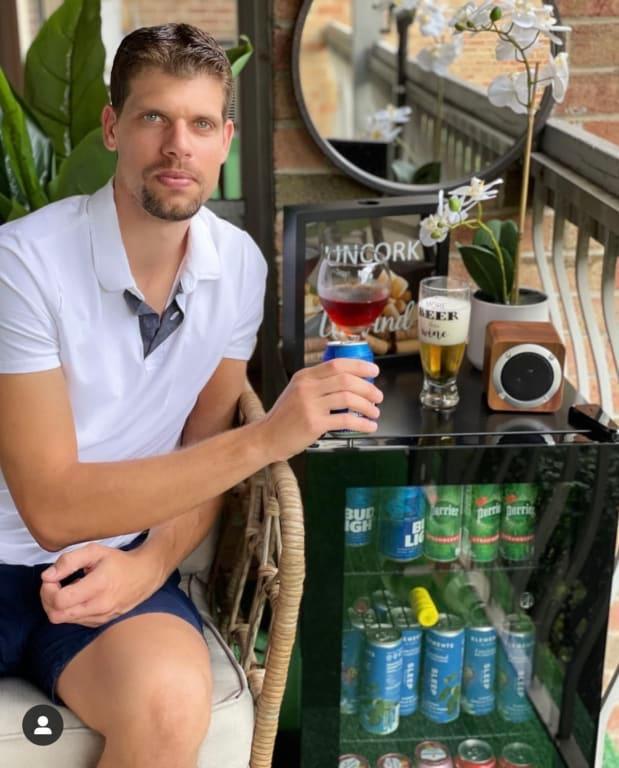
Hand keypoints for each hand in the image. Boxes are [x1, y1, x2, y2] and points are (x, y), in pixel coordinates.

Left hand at [40, 542, 160, 627]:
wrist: (145, 575)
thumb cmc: (119, 561)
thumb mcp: (95, 551)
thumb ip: (69, 560)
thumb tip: (47, 576)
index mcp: (98, 585)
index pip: (60, 600)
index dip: (48, 589)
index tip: (53, 577)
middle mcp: (100, 606)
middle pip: (56, 615)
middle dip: (48, 599)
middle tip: (55, 584)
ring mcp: (100, 617)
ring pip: (63, 620)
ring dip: (57, 605)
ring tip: (67, 588)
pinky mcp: (100, 622)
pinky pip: (74, 621)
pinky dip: (69, 610)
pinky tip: (77, 596)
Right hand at [259, 357, 382, 461]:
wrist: (267, 437)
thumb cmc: (285, 417)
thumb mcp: (297, 391)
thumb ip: (318, 384)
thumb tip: (350, 382)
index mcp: (305, 376)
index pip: (337, 364)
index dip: (359, 366)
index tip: (374, 371)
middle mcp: (307, 387)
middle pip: (346, 380)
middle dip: (368, 387)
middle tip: (378, 396)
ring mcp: (310, 405)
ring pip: (348, 398)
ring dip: (367, 405)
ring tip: (375, 412)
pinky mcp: (314, 424)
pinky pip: (345, 419)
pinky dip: (362, 423)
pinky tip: (368, 426)